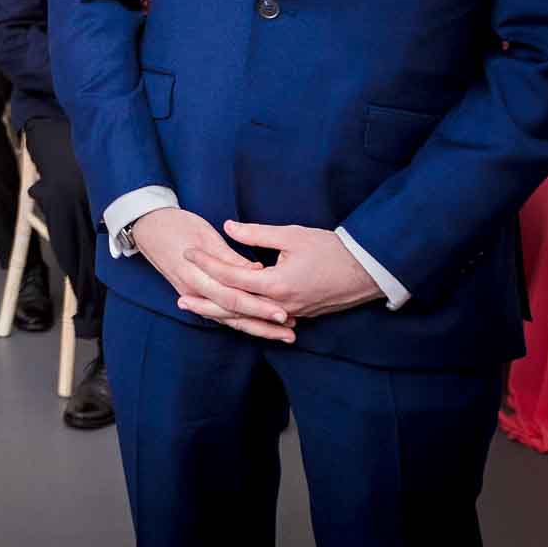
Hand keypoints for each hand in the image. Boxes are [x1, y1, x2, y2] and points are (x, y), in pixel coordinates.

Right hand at [129, 207, 296, 341]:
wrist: (147, 226)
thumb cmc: (176, 224)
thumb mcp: (204, 234)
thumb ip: (229, 256)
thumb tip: (256, 269)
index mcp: (196, 275)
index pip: (232, 297)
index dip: (258, 306)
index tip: (283, 311)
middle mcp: (194, 291)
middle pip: (233, 313)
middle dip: (262, 324)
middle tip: (290, 331)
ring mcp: (192, 295)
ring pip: (228, 318)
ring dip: (256, 328)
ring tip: (283, 334)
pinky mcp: (194, 294)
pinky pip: (220, 313)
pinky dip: (242, 321)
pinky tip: (260, 325)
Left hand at [196, 221, 384, 320]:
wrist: (368, 271)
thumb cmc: (332, 249)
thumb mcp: (292, 235)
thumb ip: (256, 233)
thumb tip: (227, 226)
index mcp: (276, 284)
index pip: (231, 277)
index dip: (208, 264)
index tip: (189, 252)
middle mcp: (280, 305)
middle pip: (234, 307)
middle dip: (205, 302)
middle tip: (179, 298)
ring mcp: (290, 313)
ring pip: (247, 317)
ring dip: (221, 313)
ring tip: (198, 309)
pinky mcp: (298, 315)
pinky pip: (263, 320)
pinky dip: (243, 317)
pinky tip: (229, 313)